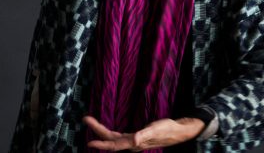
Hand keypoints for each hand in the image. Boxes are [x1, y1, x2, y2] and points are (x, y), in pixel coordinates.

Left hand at [83, 115, 204, 150]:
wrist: (177, 132)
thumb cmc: (167, 129)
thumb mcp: (156, 129)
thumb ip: (143, 135)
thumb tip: (132, 141)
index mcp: (133, 143)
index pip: (113, 144)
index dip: (101, 143)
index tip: (89, 142)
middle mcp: (131, 144)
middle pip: (110, 140)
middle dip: (97, 131)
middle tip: (86, 119)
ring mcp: (133, 141)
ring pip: (113, 138)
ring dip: (101, 132)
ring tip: (91, 122)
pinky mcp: (135, 138)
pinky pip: (119, 137)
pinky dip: (110, 134)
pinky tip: (108, 132)